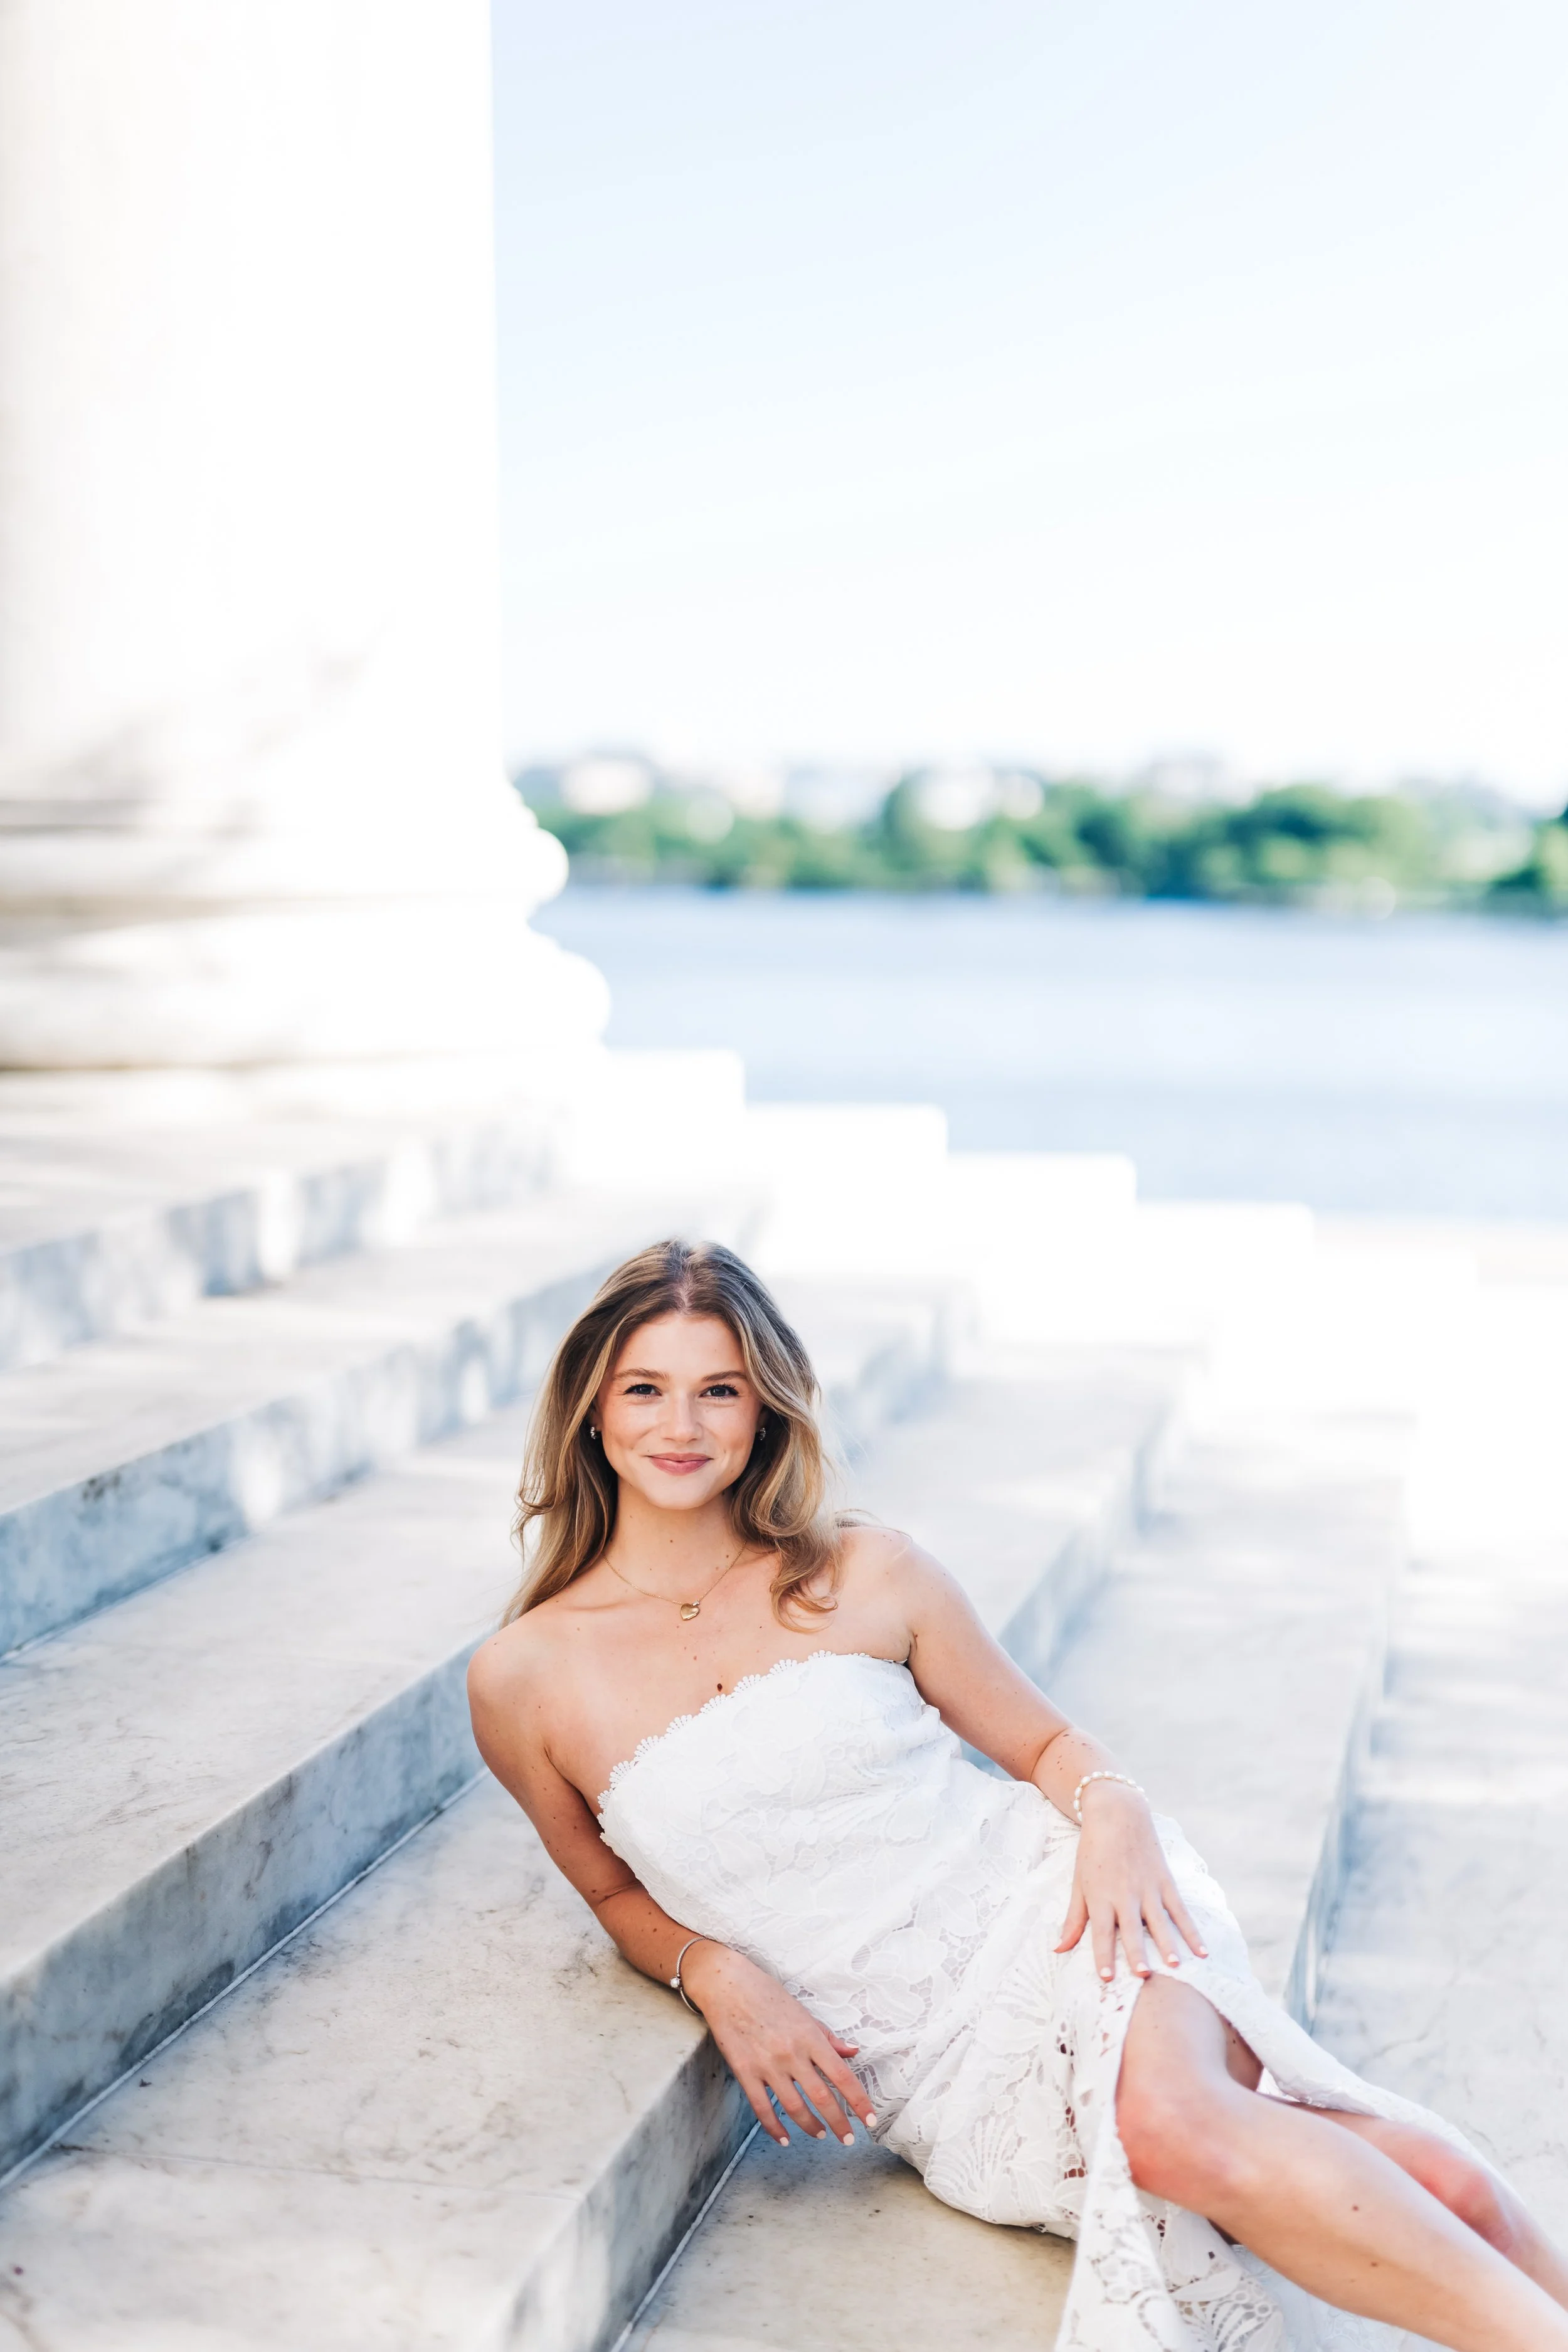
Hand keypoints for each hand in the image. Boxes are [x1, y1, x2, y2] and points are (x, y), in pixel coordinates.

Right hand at [681, 1941, 877, 2147]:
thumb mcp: (803, 2012)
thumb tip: (852, 2052)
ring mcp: (767, 2065)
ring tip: (820, 2134)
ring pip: (794, 2108)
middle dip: (839, 2123)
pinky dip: (775, 2128)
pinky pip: (762, 2109)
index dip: (859, 2101)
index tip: (870, 2119)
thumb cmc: (768, 1995)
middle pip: (822, 2098)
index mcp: (810, 2037)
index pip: (842, 2076)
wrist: (728, 1986)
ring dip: (810, 2127)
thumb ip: (828, 2036)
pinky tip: (785, 2138)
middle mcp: (792, 2053)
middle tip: (848, 2139)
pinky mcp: (745, 2073)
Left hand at [1054, 1784, 1208, 1981]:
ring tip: (1175, 1966)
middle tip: (1144, 1975)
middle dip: (1137, 1953)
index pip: (1102, 1932)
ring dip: (1168, 1944)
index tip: (1106, 1978)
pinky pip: (1180, 1910)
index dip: (1104, 1955)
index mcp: (1100, 1896)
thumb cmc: (1093, 1851)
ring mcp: (1148, 1887)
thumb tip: (1058, 1950)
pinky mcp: (1165, 1881)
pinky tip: (1202, 1951)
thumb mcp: (1078, 1883)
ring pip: (1159, 1921)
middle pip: (1132, 1930)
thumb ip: (1073, 1919)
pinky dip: (1192, 1931)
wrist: (1117, 1813)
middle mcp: (1125, 1894)